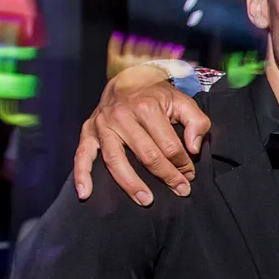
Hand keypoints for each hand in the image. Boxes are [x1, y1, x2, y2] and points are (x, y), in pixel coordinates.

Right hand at [74, 63, 210, 204]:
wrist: (128, 78)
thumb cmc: (157, 95)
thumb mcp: (182, 101)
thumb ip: (196, 122)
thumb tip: (193, 149)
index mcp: (147, 108)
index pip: (169, 146)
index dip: (183, 164)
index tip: (190, 174)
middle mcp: (122, 116)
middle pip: (147, 156)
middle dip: (167, 177)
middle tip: (180, 191)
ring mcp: (102, 125)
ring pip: (116, 161)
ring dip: (131, 185)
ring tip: (146, 201)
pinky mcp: (88, 131)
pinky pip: (82, 155)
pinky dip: (81, 175)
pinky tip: (85, 194)